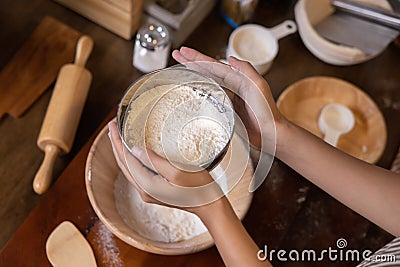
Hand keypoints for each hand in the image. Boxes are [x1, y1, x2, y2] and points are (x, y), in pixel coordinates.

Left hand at [107, 120, 224, 215]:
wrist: (209, 205)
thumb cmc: (198, 188)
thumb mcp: (177, 171)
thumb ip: (154, 161)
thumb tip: (135, 149)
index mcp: (147, 186)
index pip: (125, 160)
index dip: (117, 142)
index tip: (112, 126)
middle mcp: (144, 191)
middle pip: (124, 165)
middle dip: (116, 145)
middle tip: (111, 127)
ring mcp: (149, 192)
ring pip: (129, 168)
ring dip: (122, 152)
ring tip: (118, 136)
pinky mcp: (156, 190)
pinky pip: (138, 172)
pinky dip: (132, 159)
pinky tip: (133, 151)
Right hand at [172, 47, 285, 150]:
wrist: (270, 133)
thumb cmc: (267, 111)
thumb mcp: (259, 86)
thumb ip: (246, 70)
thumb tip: (230, 59)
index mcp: (238, 79)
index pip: (213, 65)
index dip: (198, 58)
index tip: (184, 51)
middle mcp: (231, 87)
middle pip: (207, 71)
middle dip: (191, 62)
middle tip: (176, 55)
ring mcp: (227, 99)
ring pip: (206, 83)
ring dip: (193, 74)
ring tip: (180, 68)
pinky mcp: (225, 111)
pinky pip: (208, 99)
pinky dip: (198, 92)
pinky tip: (190, 91)